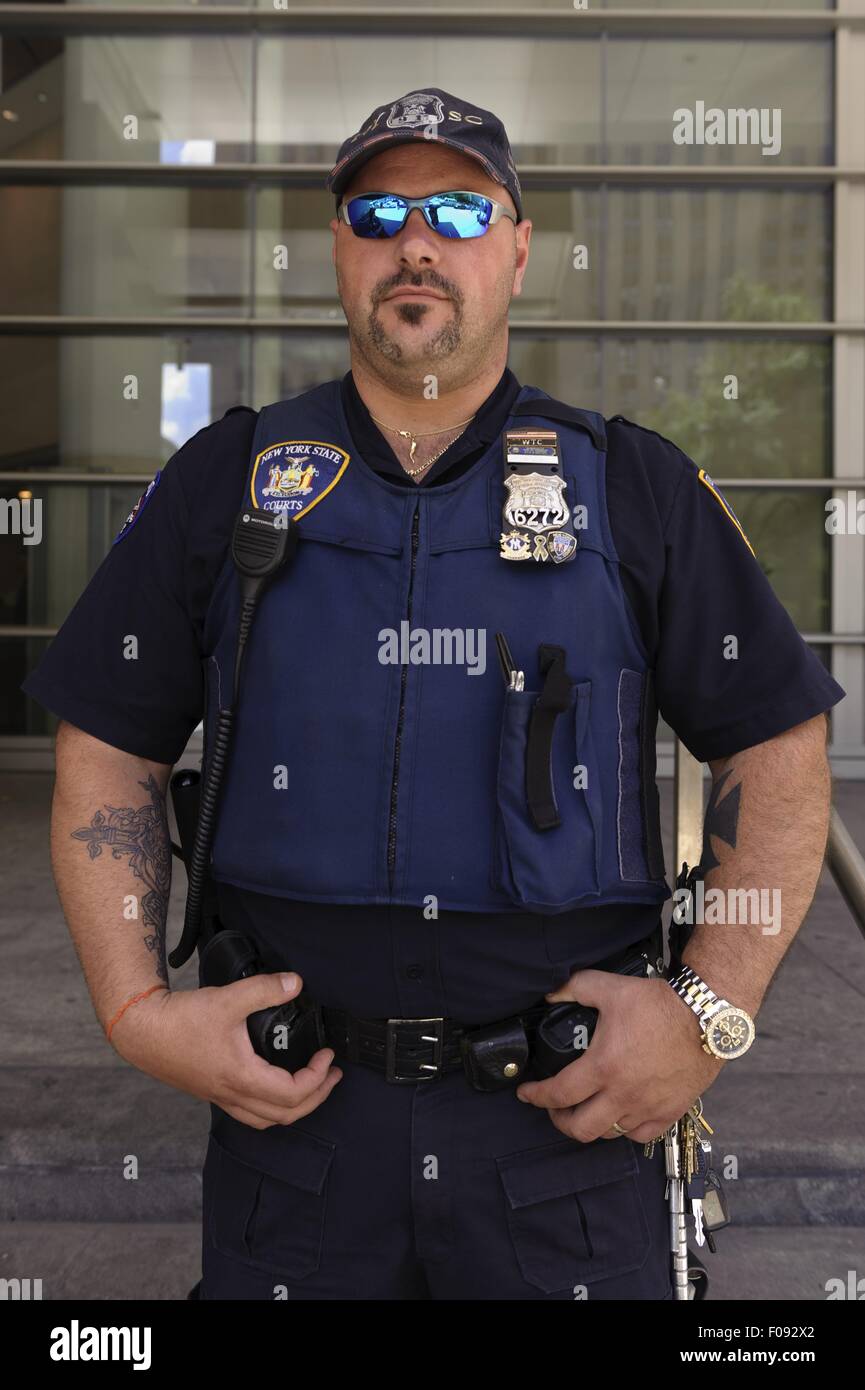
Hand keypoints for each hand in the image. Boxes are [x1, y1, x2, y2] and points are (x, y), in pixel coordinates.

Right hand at [110, 973, 341, 1129]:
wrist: (142, 1031)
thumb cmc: (180, 1020)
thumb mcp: (228, 999)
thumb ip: (264, 989)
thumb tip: (296, 983)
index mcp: (241, 1077)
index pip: (293, 1093)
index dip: (318, 1077)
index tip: (327, 1055)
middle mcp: (232, 1094)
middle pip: (285, 1116)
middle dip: (316, 1098)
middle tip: (331, 1075)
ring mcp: (221, 1096)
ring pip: (266, 1120)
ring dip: (294, 1107)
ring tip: (311, 1085)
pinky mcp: (212, 1091)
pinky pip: (249, 1113)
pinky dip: (270, 1107)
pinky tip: (273, 1085)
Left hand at [515, 970, 723, 1143]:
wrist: (706, 1017)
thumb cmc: (659, 1004)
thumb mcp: (610, 987)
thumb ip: (575, 987)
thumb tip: (550, 993)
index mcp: (603, 1066)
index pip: (559, 1094)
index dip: (536, 1096)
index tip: (526, 1093)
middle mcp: (623, 1093)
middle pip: (580, 1128)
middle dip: (559, 1121)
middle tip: (554, 1108)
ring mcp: (647, 1107)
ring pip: (608, 1134)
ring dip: (591, 1125)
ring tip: (585, 1111)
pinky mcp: (669, 1112)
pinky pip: (640, 1136)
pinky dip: (624, 1131)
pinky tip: (619, 1117)